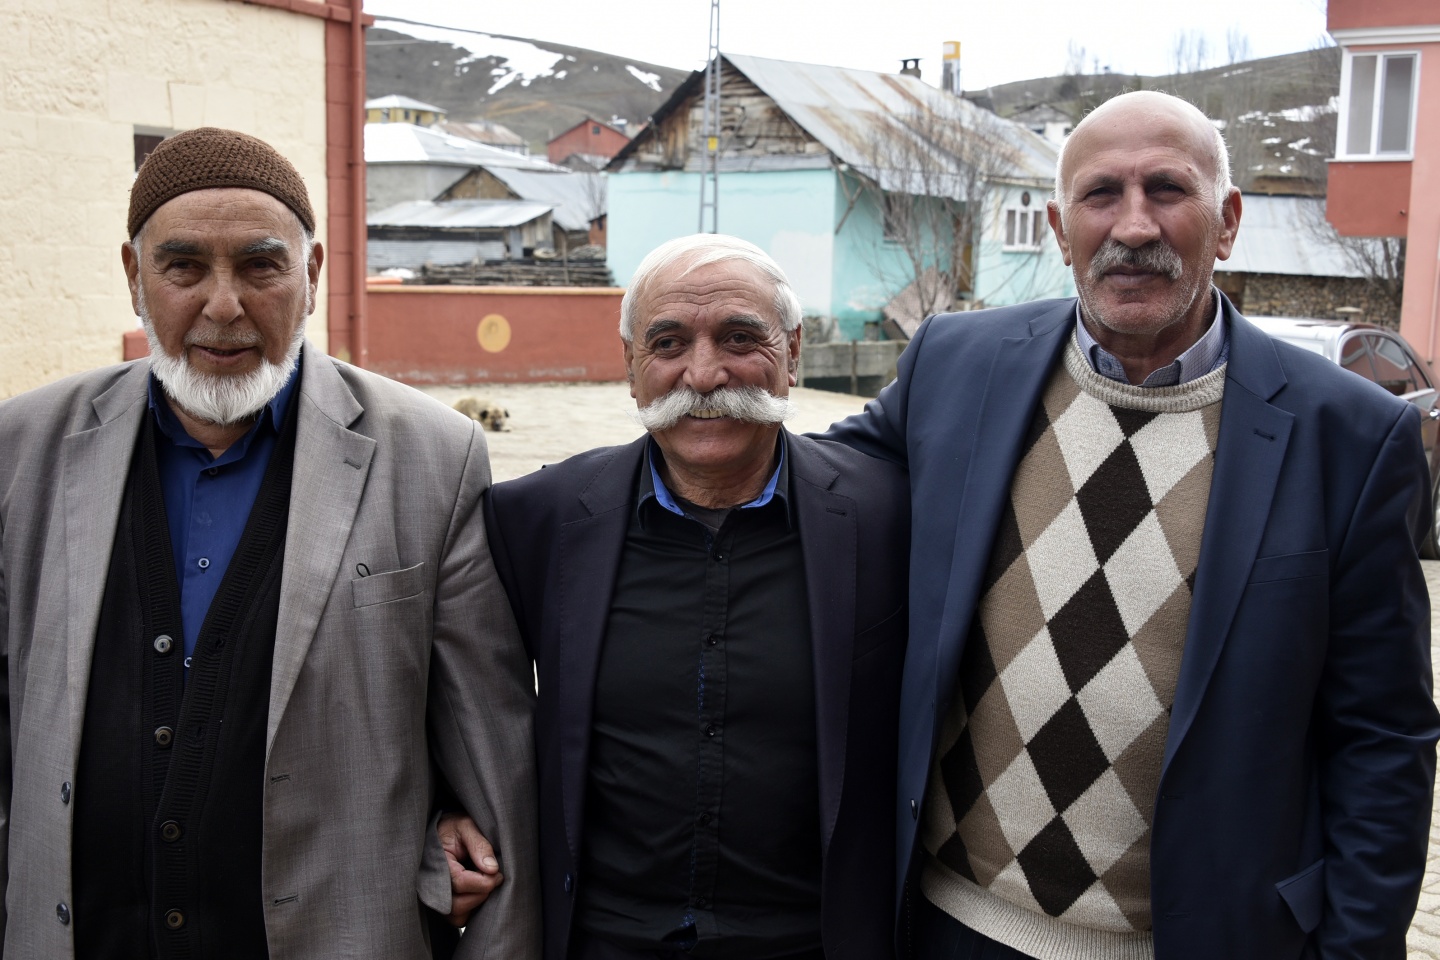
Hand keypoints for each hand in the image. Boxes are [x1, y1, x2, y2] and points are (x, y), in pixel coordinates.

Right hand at [438, 812, 503, 927]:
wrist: (441, 830)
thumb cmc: (453, 827)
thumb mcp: (467, 826)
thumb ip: (480, 845)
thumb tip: (493, 869)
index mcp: (436, 863)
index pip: (460, 882)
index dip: (483, 881)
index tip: (498, 873)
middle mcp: (431, 884)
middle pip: (457, 904)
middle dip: (481, 894)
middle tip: (495, 878)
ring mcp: (435, 896)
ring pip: (456, 915)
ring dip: (476, 903)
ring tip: (486, 884)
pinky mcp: (442, 903)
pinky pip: (457, 918)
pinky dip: (470, 910)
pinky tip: (478, 891)